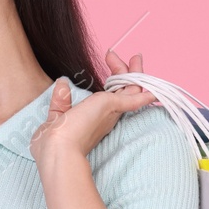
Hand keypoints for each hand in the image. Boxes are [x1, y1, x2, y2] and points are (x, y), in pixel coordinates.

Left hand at [29, 49, 152, 168]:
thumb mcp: (56, 116)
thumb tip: (61, 83)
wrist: (58, 151)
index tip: (109, 57)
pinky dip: (145, 94)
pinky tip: (155, 91)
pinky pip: (135, 98)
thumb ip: (61, 101)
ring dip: (135, 72)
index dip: (115, 77)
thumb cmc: (53, 142)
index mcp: (96, 118)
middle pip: (125, 91)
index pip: (112, 95)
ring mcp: (111, 112)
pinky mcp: (112, 107)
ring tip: (137, 57)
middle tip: (134, 57)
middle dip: (128, 72)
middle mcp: (107, 115)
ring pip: (131, 89)